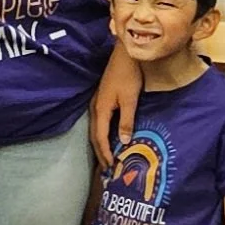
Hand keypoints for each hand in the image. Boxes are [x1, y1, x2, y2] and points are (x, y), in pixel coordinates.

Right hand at [89, 42, 143, 169]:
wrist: (125, 55)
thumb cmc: (129, 75)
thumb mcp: (130, 100)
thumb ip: (126, 121)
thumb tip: (124, 142)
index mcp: (101, 109)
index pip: (100, 138)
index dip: (105, 153)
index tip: (111, 167)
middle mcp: (95, 108)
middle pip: (94, 136)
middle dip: (100, 153)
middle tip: (107, 169)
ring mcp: (96, 103)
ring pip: (95, 130)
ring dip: (100, 145)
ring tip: (107, 158)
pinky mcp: (101, 99)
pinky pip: (99, 123)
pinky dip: (102, 135)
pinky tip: (108, 138)